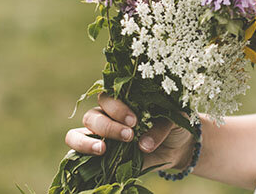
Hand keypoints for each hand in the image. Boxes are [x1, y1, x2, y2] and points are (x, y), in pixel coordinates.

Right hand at [64, 93, 195, 170]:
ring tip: (103, 149)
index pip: (107, 98)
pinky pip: (79, 153)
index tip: (135, 120)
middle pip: (92, 116)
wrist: (178, 146)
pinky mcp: (99, 155)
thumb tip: (143, 145)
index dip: (117, 108)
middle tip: (128, 135)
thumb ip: (159, 128)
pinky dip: (83, 154)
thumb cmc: (173, 125)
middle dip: (108, 126)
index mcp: (122, 101)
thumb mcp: (174, 120)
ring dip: (87, 141)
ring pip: (77, 133)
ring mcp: (100, 136)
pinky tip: (98, 157)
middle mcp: (106, 116)